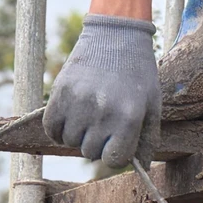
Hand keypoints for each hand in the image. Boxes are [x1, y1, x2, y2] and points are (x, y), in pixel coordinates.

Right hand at [43, 15, 160, 168]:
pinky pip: (51, 129)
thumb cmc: (137, 73)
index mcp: (128, 117)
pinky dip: (57, 129)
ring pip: (69, 142)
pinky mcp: (60, 94)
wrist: (115, 35)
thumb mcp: (152, 104)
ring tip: (88, 113)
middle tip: (103, 121)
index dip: (114, 154)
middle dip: (97, 142)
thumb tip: (141, 167)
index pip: (114, 160)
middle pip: (90, 153)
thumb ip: (148, 139)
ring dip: (77, 134)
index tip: (115, 143)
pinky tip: (70, 117)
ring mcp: (78, 103)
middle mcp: (102, 113)